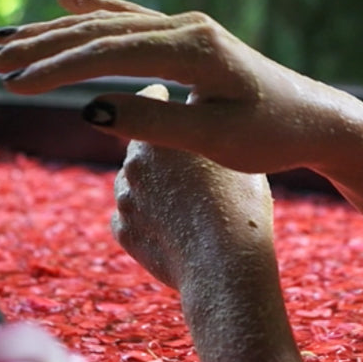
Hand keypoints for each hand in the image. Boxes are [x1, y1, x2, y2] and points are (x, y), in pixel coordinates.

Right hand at [0, 0, 362, 173]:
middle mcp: (186, 28)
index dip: (57, 68)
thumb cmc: (271, 135)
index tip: (13, 84)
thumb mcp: (215, 139)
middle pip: (98, 30)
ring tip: (3, 41)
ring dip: (54, 32)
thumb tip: (89, 108)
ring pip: (108, 23)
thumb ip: (154, 121)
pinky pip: (129, 18)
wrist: (316, 118)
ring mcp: (186, 29)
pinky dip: (93, 10)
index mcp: (192, 49)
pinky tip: (63, 0)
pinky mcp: (187, 37)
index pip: (109, 53)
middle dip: (39, 46)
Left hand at [106, 85, 277, 288]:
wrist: (225, 263)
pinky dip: (147, 218)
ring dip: (152, 186)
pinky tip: (172, 226)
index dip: (161, 98)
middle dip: (159, 149)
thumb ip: (207, 130)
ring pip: (133, 182)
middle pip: (141, 145)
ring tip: (182, 199)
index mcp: (158, 133)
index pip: (149, 99)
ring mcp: (124, 199)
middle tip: (184, 159)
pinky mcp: (123, 232)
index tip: (168, 99)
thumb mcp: (232, 153)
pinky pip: (131, 217)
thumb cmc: (240, 204)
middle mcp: (132, 162)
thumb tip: (198, 117)